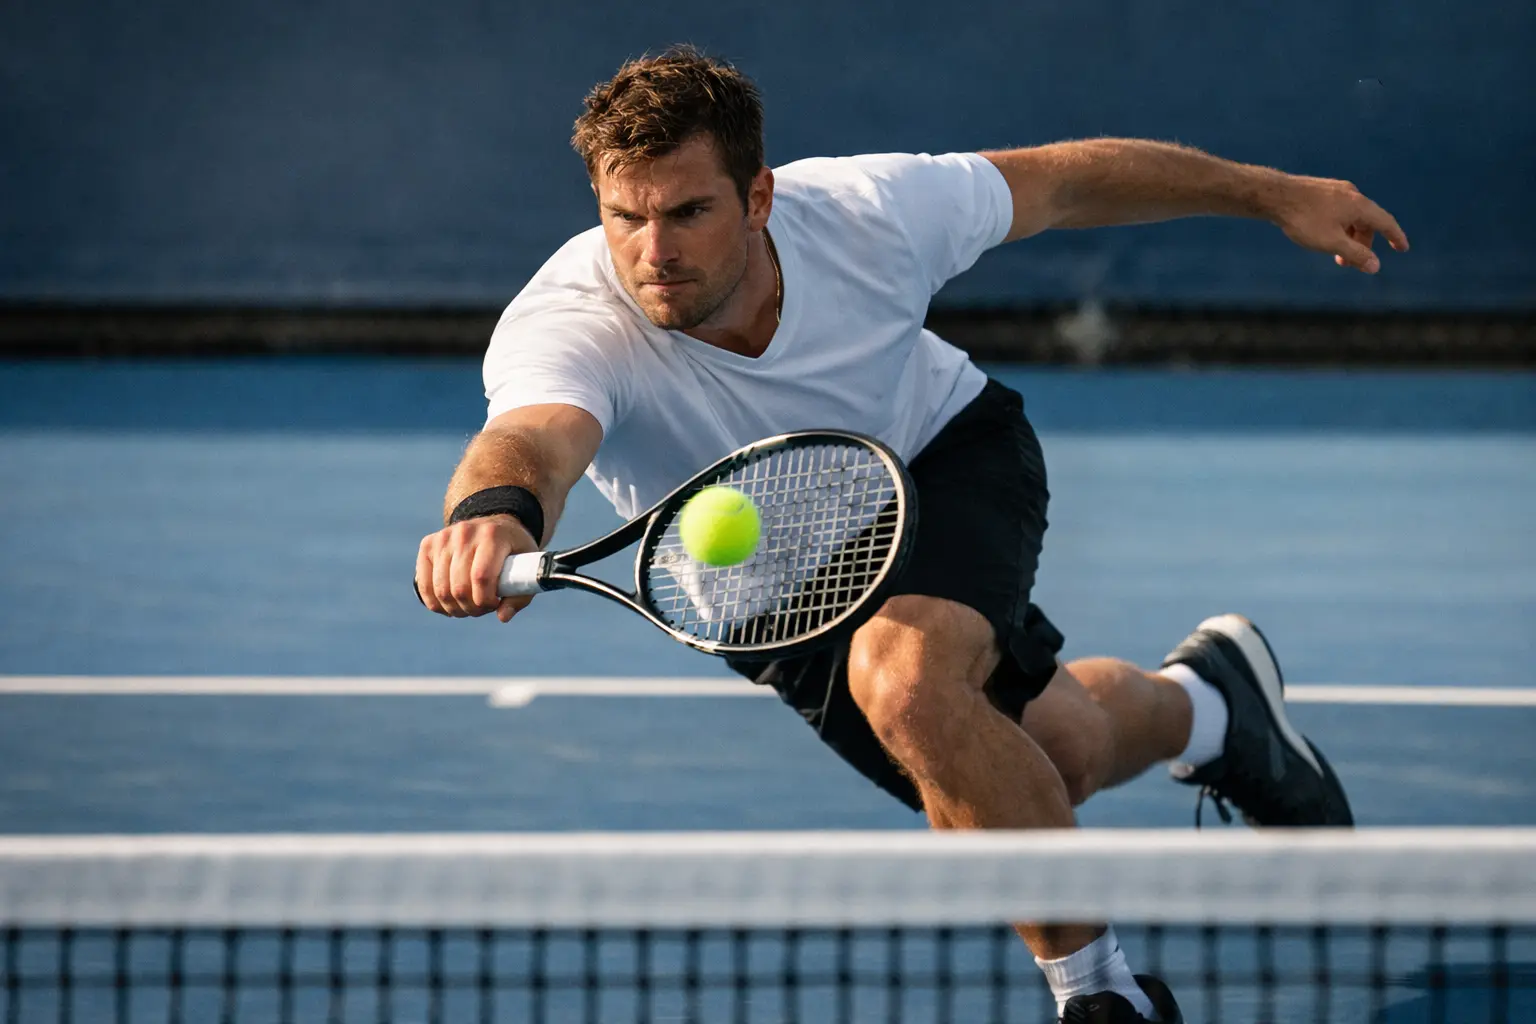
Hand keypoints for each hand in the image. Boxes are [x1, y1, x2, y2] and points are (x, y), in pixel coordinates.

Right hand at [415, 514, 538, 622]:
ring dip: (455, 608)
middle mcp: (465, 533)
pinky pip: (424, 585)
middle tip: (482, 608)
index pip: (481, 577)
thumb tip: (502, 617)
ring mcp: (443, 537)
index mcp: (492, 536)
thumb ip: (519, 595)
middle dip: (472, 608)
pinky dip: (436, 603)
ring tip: (468, 606)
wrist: (494, 526)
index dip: (485, 600)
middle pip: (460, 587)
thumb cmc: (513, 552)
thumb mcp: (528, 567)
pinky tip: (450, 605)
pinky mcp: (428, 545)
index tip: (494, 605)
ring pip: (441, 590)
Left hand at [1272, 174, 1408, 273]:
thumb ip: (1355, 255)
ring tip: (1335, 254)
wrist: (1275, 195)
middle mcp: (1352, 194)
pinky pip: (1339, 211)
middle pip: (1367, 222)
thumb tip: (1376, 266)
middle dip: (1363, 244)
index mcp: (1360, 205)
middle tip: (1350, 264)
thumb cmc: (1304, 220)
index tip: (1402, 248)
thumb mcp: (1332, 242)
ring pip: (1351, 217)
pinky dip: (1339, 226)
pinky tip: (1324, 235)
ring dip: (1349, 237)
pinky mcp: (1322, 190)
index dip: (1396, 237)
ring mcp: (1337, 190)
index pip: (1386, 222)